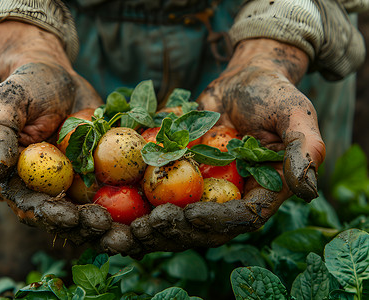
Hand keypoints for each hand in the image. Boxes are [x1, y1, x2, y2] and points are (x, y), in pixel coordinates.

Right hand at [0, 21, 119, 247]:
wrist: (58, 77)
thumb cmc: (26, 88)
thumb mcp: (5, 106)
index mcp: (24, 183)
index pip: (35, 209)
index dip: (52, 217)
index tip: (71, 217)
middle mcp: (53, 190)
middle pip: (71, 217)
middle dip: (90, 227)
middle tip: (110, 229)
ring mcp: (81, 184)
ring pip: (100, 210)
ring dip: (118, 223)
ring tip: (137, 227)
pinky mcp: (105, 173)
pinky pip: (122, 187)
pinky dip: (138, 196)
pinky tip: (155, 201)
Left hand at [129, 38, 325, 252]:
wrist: (243, 79)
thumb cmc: (272, 94)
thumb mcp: (295, 114)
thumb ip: (304, 148)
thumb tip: (309, 188)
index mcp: (259, 195)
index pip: (237, 219)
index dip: (213, 221)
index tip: (186, 214)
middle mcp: (228, 199)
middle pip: (199, 227)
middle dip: (171, 232)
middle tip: (142, 228)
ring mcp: (201, 190)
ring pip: (172, 217)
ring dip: (146, 226)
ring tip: (119, 227)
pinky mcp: (178, 177)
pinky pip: (155, 192)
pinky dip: (133, 200)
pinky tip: (106, 202)